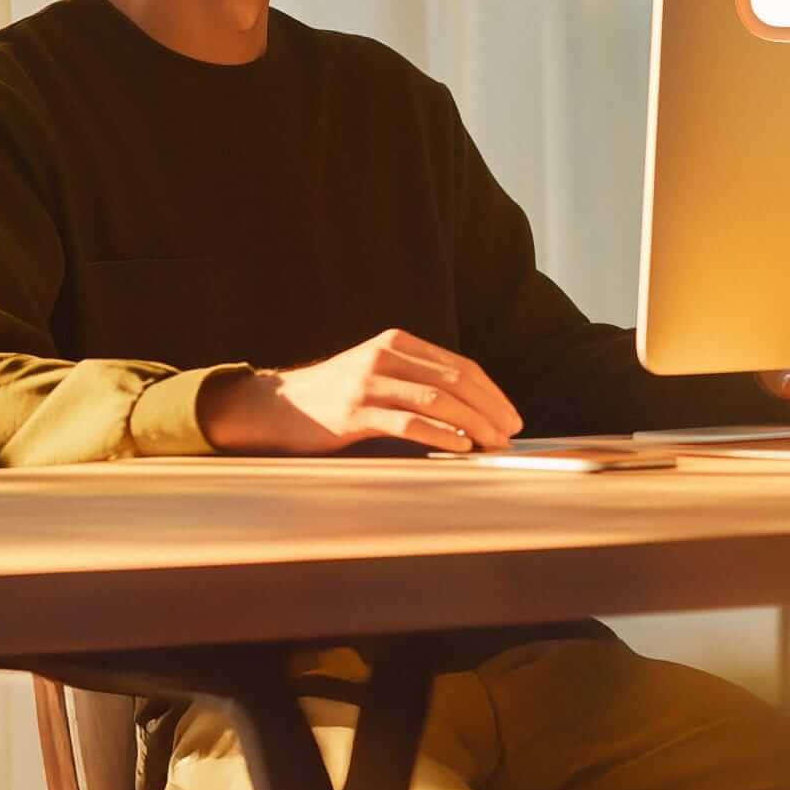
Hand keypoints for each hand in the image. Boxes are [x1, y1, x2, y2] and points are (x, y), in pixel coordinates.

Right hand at [198, 329, 523, 454]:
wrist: (279, 405)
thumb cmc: (336, 395)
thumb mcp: (378, 373)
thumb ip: (416, 380)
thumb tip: (469, 410)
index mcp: (397, 342)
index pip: (460, 365)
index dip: (491, 391)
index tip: (511, 415)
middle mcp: (386, 355)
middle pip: (454, 380)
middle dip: (489, 408)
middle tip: (510, 433)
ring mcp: (370, 383)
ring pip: (435, 400)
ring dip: (472, 424)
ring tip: (493, 444)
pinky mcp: (355, 412)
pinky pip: (406, 423)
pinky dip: (439, 435)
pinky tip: (460, 447)